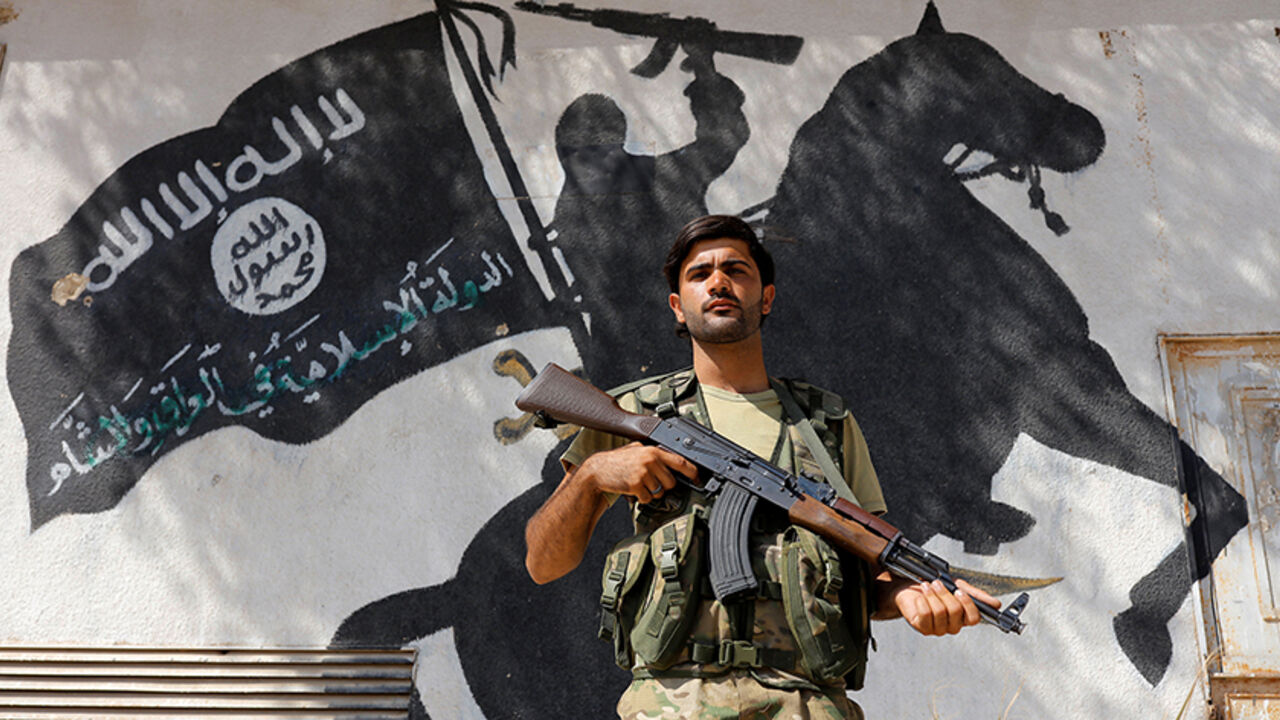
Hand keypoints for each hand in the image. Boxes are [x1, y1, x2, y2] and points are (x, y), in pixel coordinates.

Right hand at [577, 442, 697, 503]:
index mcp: (653, 451)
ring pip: (660, 492)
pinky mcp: (636, 485)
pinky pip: (648, 499)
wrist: (597, 470)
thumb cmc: (617, 461)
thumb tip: (672, 459)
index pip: (680, 461)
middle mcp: (650, 460)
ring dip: (651, 492)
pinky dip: (641, 498)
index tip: (697, 478)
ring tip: (639, 483)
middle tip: (651, 481)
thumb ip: (654, 453)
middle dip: (663, 485)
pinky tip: (633, 489)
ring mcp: (643, 473)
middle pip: (671, 482)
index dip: (692, 471)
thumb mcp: (636, 450)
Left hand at [892, 578, 1000, 635]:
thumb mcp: (956, 586)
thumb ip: (975, 594)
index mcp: (962, 617)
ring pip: (940, 612)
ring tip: (927, 586)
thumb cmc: (932, 588)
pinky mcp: (922, 627)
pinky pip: (926, 614)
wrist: (907, 588)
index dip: (968, 604)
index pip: (974, 619)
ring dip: (932, 595)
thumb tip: (996, 603)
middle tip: (937, 583)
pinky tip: (920, 596)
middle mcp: (951, 625)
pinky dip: (923, 601)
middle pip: (956, 612)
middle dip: (945, 593)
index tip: (959, 590)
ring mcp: (937, 628)